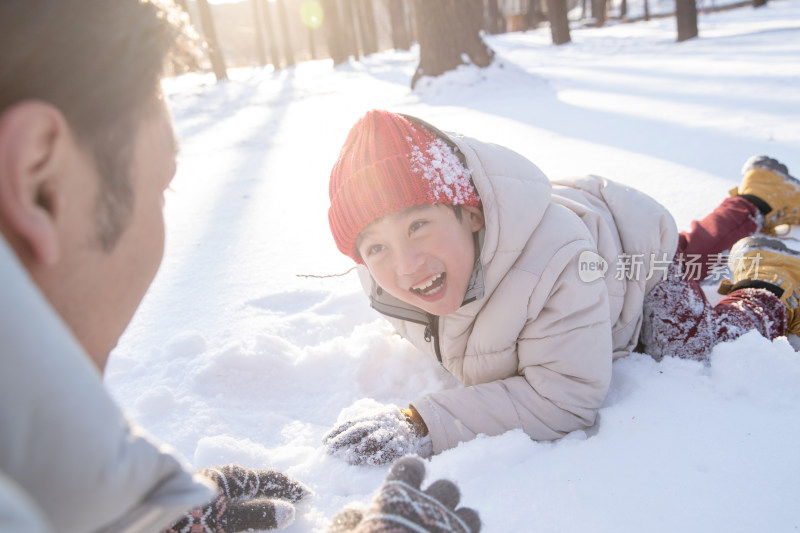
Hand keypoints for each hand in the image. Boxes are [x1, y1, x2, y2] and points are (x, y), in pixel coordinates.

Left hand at [164, 464, 311, 531]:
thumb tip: (289, 511)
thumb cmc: (187, 520)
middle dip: (276, 490)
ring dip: (257, 497)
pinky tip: (239, 510)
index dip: (290, 488)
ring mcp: (207, 485)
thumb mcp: (225, 522)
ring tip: (269, 504)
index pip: (270, 479)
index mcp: (233, 478)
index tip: (308, 496)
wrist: (134, 515)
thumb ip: (256, 515)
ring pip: (240, 489)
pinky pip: (227, 497)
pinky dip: (241, 503)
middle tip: (294, 498)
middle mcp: (222, 477)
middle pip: (256, 482)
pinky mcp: (194, 496)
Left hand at [323, 405, 430, 465]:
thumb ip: (357, 425)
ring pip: (374, 440)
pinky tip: (371, 462)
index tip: (324, 442)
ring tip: (348, 458)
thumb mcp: (373, 419)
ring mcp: (390, 433)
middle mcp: (379, 423)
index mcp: (371, 416)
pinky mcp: (400, 444)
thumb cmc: (386, 426)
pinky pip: (390, 449)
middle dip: (343, 440)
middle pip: (359, 430)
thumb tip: (333, 438)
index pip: (351, 423)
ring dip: (360, 449)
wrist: (414, 425)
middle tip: (330, 451)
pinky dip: (381, 455)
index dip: (337, 432)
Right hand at [328, 457, 480, 532]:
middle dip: (442, 498)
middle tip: (431, 513)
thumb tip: (359, 510)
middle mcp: (428, 507)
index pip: (411, 467)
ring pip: (470, 515)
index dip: (411, 471)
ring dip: (460, 522)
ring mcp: (451, 529)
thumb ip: (347, 520)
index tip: (409, 478)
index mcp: (398, 497)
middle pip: (449, 488)